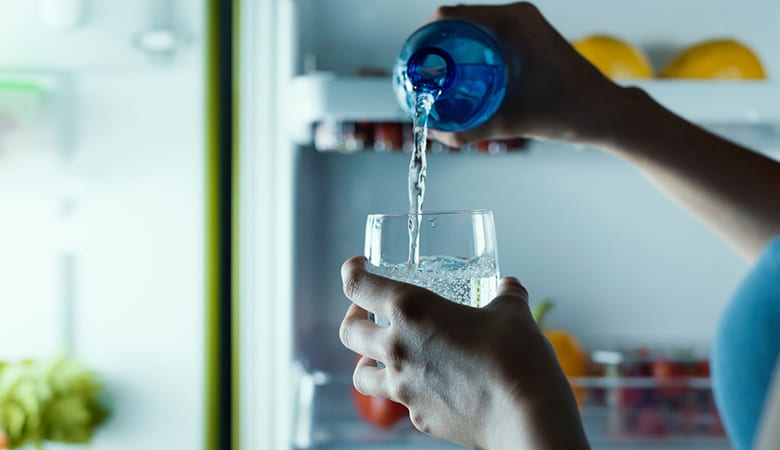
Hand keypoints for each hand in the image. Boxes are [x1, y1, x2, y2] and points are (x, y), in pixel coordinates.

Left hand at [339, 256, 588, 449]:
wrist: (527, 417)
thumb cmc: (517, 358)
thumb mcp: (513, 312)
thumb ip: (506, 295)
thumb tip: (509, 287)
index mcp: (411, 311)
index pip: (359, 286)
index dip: (352, 271)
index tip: (358, 266)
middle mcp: (397, 349)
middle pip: (349, 331)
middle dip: (354, 316)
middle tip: (366, 310)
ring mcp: (403, 389)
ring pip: (360, 375)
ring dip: (365, 361)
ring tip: (380, 354)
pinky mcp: (419, 418)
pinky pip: (400, 402)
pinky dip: (406, 391)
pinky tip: (427, 385)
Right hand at [426, 2, 622, 146]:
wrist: (605, 111)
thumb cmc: (566, 111)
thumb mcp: (510, 122)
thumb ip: (470, 131)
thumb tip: (437, 136)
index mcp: (512, 23)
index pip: (452, 14)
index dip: (426, 33)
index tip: (412, 57)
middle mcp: (518, 15)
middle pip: (461, 17)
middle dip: (436, 41)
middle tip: (420, 70)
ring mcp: (526, 21)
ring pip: (476, 24)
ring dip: (454, 43)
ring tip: (436, 72)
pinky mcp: (531, 32)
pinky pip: (491, 32)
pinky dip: (473, 46)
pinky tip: (463, 71)